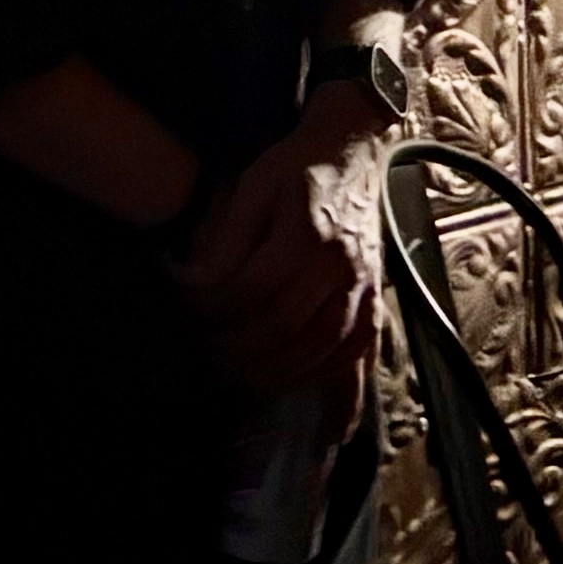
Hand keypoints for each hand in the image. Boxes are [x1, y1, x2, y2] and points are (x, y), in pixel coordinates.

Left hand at [178, 86, 384, 403]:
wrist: (351, 153)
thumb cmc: (294, 168)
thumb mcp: (251, 187)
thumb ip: (225, 239)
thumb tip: (193, 286)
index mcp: (308, 231)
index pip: (255, 288)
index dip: (215, 311)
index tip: (186, 317)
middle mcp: (342, 264)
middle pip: (286, 326)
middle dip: (238, 351)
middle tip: (204, 360)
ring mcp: (364, 286)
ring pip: (323, 348)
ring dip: (277, 375)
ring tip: (238, 382)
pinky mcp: (375, 301)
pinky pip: (358, 355)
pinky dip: (337, 387)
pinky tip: (312, 410)